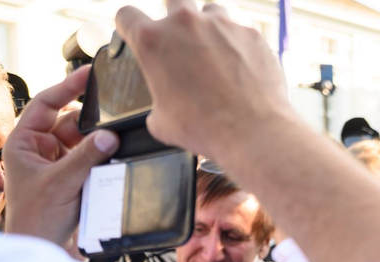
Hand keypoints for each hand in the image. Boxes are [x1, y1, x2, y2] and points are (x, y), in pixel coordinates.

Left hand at [2, 66, 119, 244]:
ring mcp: (56, 163)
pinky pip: (91, 159)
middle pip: (70, 122)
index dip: (67, 87)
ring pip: (83, 141)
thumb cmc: (37, 218)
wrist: (43, 248)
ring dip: (97, 145)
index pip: (46, 104)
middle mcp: (39, 149)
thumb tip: (110, 135)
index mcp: (24, 142)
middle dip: (90, 124)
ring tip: (111, 150)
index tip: (88, 74)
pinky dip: (102, 159)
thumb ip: (86, 156)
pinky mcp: (72, 177)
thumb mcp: (61, 182)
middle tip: (112, 123)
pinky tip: (112, 162)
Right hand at [114, 0, 290, 162]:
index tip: (136, 33)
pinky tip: (242, 68)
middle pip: (173, 0)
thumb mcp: (161, 121)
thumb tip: (165, 106)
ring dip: (209, 27)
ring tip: (215, 52)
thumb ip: (157, 100)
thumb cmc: (205, 128)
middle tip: (181, 39)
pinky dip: (239, 46)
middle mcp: (185, 23)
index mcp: (153, 41)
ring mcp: (221, 25)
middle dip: (174, 16)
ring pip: (211, 11)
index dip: (128, 25)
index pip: (127, 15)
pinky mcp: (251, 34)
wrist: (253, 131)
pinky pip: (241, 32)